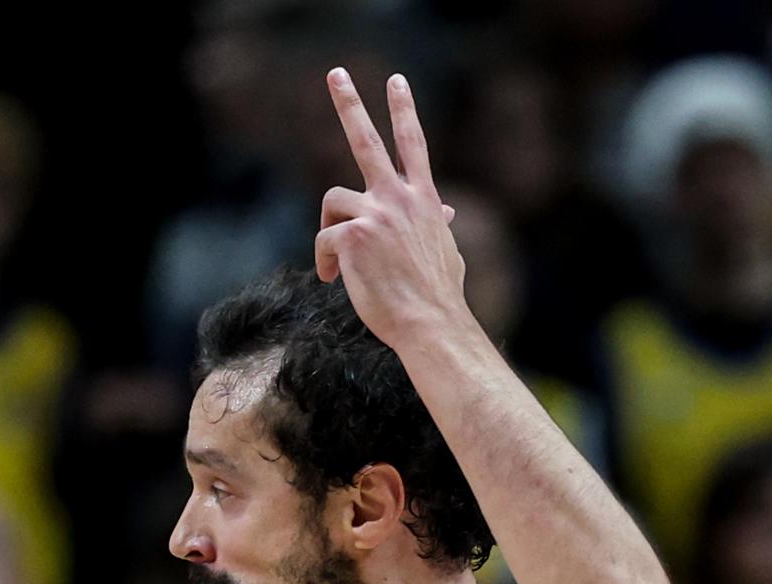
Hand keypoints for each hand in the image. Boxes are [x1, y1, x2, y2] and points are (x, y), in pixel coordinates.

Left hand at [316, 69, 468, 350]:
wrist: (431, 322)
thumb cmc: (438, 296)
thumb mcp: (445, 251)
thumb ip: (437, 224)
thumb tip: (446, 212)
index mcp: (423, 199)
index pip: (413, 144)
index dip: (404, 110)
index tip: (396, 80)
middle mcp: (399, 197)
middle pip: (367, 140)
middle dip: (350, 103)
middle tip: (336, 74)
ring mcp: (375, 212)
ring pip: (334, 199)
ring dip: (329, 229)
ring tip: (337, 263)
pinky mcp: (352, 233)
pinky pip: (324, 240)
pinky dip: (325, 262)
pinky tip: (333, 280)